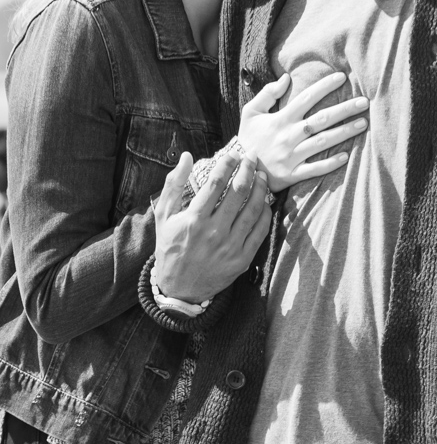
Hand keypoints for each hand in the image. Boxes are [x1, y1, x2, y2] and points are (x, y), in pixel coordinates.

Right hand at [153, 150, 271, 302]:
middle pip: (238, 192)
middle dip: (247, 169)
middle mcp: (213, 232)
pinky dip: (264, 213)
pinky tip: (264, 201)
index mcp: (193, 220)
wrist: (178, 289)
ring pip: (253, 210)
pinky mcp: (242, 259)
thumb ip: (173, 184)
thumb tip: (187, 156)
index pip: (216, 183)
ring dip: (260, 188)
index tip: (234, 154)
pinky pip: (260, 231)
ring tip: (262, 175)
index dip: (228, 164)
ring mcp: (230, 247)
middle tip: (252, 157)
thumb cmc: (170, 248)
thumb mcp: (164, 216)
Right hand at [238, 71, 369, 191]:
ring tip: (363, 124)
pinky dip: (330, 164)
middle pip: (321, 120)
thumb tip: (286, 77)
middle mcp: (289, 136)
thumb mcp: (250, 112)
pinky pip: (314, 169)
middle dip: (344, 110)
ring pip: (322, 142)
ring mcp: (292, 156)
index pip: (306, 98)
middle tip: (364, 102)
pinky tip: (346, 156)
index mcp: (281, 119)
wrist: (238, 171)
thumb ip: (267, 93)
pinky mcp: (293, 174)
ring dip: (344, 133)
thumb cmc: (247, 138)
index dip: (324, 86)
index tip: (342, 77)